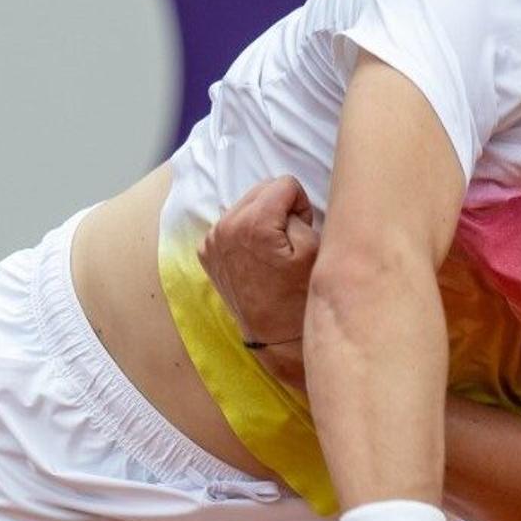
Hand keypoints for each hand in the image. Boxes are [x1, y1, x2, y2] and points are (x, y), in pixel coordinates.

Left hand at [198, 175, 320, 390]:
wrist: (276, 337)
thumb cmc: (300, 296)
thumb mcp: (314, 249)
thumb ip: (297, 212)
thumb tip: (282, 206)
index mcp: (253, 224)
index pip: (284, 183)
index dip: (300, 205)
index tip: (301, 231)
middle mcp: (225, 227)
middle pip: (261, 188)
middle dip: (279, 208)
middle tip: (287, 242)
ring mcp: (212, 240)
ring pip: (245, 204)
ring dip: (261, 219)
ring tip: (271, 251)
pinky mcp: (207, 252)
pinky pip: (231, 224)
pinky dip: (245, 233)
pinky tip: (255, 257)